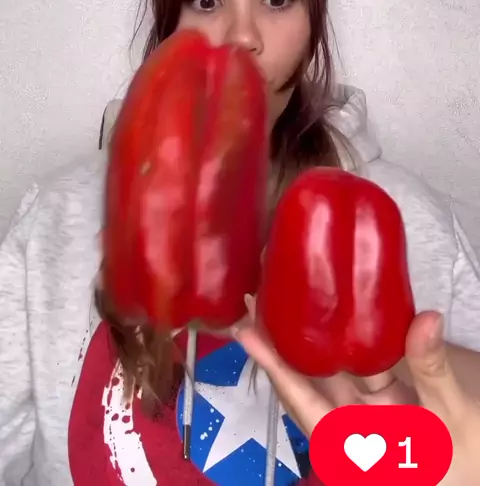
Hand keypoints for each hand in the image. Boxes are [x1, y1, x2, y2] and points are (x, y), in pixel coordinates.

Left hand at [233, 300, 479, 485]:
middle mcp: (352, 431)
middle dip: (278, 341)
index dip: (273, 366)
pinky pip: (358, 371)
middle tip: (254, 298)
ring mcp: (366, 417)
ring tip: (279, 297)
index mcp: (357, 446)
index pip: (304, 401)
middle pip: (306, 382)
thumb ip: (432, 371)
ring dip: (304, 338)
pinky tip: (330, 313)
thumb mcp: (452, 420)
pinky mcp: (383, 406)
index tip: (246, 333)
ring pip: (328, 373)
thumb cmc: (466, 467)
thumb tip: (425, 318)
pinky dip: (342, 343)